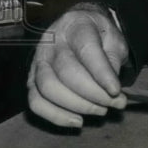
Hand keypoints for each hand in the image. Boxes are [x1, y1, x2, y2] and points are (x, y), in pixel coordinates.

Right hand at [27, 3, 129, 127]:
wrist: (79, 26)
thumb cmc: (99, 35)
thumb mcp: (113, 40)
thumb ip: (113, 63)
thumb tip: (113, 93)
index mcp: (76, 26)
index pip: (87, 50)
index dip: (101, 73)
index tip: (116, 91)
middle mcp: (52, 41)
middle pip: (67, 71)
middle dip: (93, 94)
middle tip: (114, 103)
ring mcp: (37, 60)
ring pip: (48, 88)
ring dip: (76, 106)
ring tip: (100, 110)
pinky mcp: (31, 79)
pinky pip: (35, 102)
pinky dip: (56, 116)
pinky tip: (77, 121)